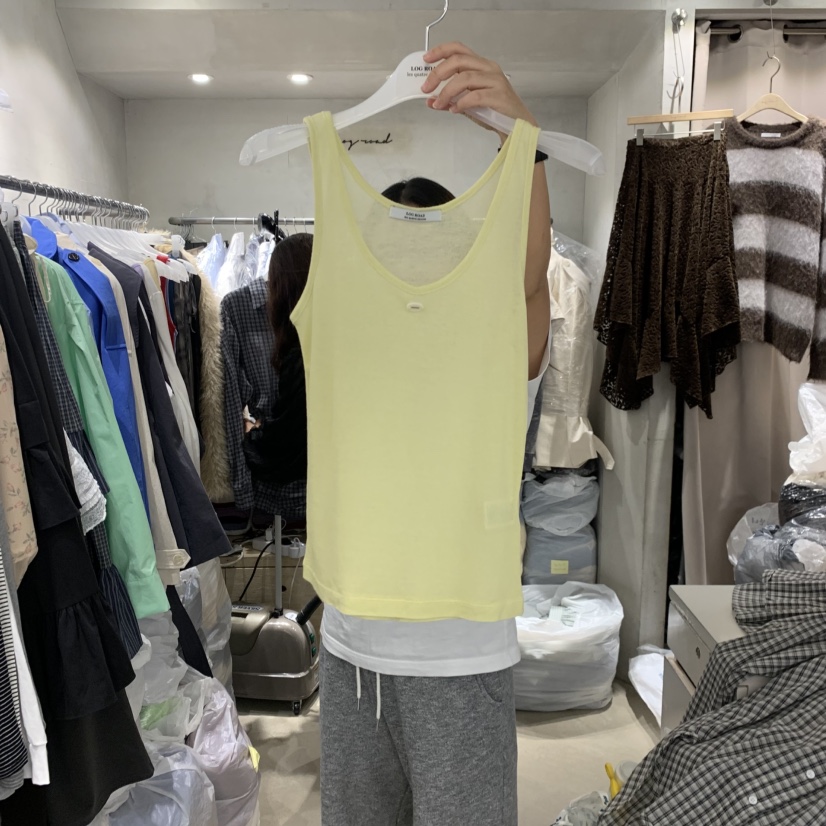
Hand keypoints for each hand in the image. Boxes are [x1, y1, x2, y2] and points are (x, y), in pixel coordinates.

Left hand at [421, 42, 536, 139]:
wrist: (516, 126)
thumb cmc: (495, 112)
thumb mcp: (468, 104)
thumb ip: (450, 100)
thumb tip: (431, 101)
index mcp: (481, 65)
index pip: (459, 49)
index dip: (441, 51)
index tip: (426, 59)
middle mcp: (488, 68)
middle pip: (459, 61)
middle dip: (438, 73)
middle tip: (426, 87)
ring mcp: (495, 81)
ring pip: (465, 78)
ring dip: (446, 92)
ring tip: (439, 103)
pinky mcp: (499, 95)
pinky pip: (475, 96)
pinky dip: (461, 103)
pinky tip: (455, 110)